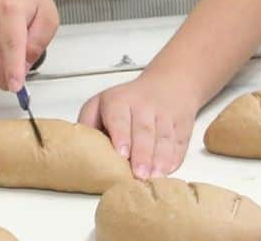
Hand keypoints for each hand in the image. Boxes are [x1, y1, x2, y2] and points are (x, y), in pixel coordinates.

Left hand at [78, 72, 199, 179]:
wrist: (168, 83)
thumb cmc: (128, 101)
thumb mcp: (101, 103)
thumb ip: (88, 124)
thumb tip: (78, 151)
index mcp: (119, 100)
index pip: (120, 117)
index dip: (121, 135)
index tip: (121, 153)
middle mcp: (144, 105)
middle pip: (144, 130)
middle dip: (142, 154)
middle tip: (138, 175)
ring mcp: (165, 115)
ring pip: (163, 137)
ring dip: (159, 159)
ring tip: (153, 177)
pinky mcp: (182, 125)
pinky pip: (179, 142)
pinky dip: (174, 158)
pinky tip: (167, 170)